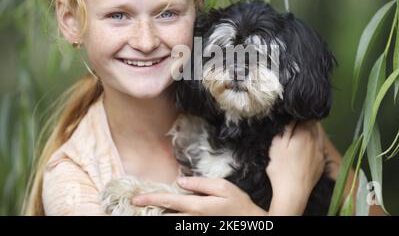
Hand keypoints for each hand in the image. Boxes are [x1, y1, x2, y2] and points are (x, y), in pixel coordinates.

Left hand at [131, 176, 267, 215]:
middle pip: (164, 216)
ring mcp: (194, 227)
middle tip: (137, 204)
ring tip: (149, 209)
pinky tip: (168, 213)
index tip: (135, 199)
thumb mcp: (223, 187)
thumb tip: (181, 181)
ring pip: (170, 222)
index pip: (168, 200)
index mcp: (197, 206)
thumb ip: (201, 183)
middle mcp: (192, 219)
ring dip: (159, 215)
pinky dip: (172, 218)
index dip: (150, 199)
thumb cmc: (238, 204)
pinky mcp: (197, 229)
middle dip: (150, 210)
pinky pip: (180, 225)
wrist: (250, 223)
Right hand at [266, 120, 325, 214]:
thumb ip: (285, 131)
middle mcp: (316, 141)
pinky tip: (306, 148)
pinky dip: (315, 143)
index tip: (293, 117)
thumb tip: (291, 119)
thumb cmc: (281, 169)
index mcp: (304, 135)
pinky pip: (320, 147)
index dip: (300, 115)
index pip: (307, 117)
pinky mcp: (321, 163)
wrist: (293, 193)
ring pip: (319, 136)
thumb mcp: (276, 146)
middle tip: (296, 124)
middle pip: (315, 125)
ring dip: (312, 132)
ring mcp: (320, 153)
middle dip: (307, 122)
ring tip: (301, 135)